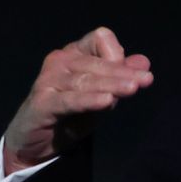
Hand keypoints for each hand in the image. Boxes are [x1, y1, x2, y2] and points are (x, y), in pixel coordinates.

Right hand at [2, 27, 153, 173]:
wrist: (34, 142)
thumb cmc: (69, 115)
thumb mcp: (101, 95)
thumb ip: (120, 78)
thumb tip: (144, 62)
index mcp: (75, 53)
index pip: (100, 39)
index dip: (118, 54)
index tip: (133, 74)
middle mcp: (60, 61)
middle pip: (96, 62)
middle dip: (122, 72)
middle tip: (146, 80)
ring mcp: (49, 80)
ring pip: (85, 81)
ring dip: (111, 84)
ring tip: (132, 88)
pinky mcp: (42, 102)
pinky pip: (70, 100)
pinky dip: (89, 100)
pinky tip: (107, 101)